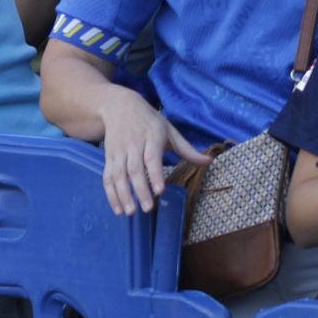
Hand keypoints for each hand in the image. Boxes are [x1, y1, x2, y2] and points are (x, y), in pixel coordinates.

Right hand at [96, 88, 207, 215]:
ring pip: (118, 175)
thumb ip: (187, 149)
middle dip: (139, 190)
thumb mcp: (169, 130)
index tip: (159, 191)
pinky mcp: (108, 157)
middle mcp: (132, 145)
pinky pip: (107, 177)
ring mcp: (118, 151)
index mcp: (151, 137)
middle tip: (147, 209)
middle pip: (134, 169)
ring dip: (122, 194)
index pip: (152, 158)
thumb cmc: (148, 120)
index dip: (154, 174)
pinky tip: (117, 208)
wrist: (117, 105)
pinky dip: (110, 193)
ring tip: (129, 212)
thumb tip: (210, 161)